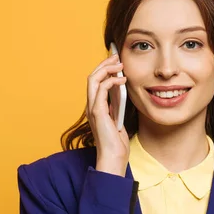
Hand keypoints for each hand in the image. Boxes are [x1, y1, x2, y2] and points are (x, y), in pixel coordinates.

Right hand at [86, 53, 129, 176]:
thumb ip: (117, 105)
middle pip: (92, 76)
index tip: (115, 60)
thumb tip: (122, 89)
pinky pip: (101, 89)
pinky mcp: (97, 112)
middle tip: (117, 56)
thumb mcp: (119, 118)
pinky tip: (122, 79)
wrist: (114, 157)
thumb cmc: (117, 143)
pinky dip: (111, 81)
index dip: (103, 69)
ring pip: (93, 79)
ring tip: (119, 64)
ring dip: (106, 68)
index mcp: (95, 107)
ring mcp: (92, 108)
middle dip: (104, 64)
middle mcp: (91, 105)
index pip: (95, 82)